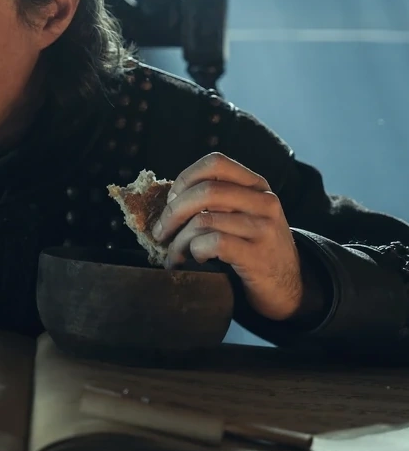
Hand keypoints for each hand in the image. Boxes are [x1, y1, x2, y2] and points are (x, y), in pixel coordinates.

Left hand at [151, 153, 302, 321]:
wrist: (289, 287)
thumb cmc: (255, 248)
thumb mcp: (243, 215)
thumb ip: (217, 201)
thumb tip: (170, 199)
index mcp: (256, 186)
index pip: (215, 163)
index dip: (185, 178)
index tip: (171, 200)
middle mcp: (264, 202)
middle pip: (205, 191)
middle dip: (172, 213)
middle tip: (160, 232)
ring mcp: (264, 228)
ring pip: (204, 221)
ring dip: (178, 241)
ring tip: (175, 255)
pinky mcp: (259, 256)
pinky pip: (214, 243)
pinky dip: (196, 251)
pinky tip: (199, 258)